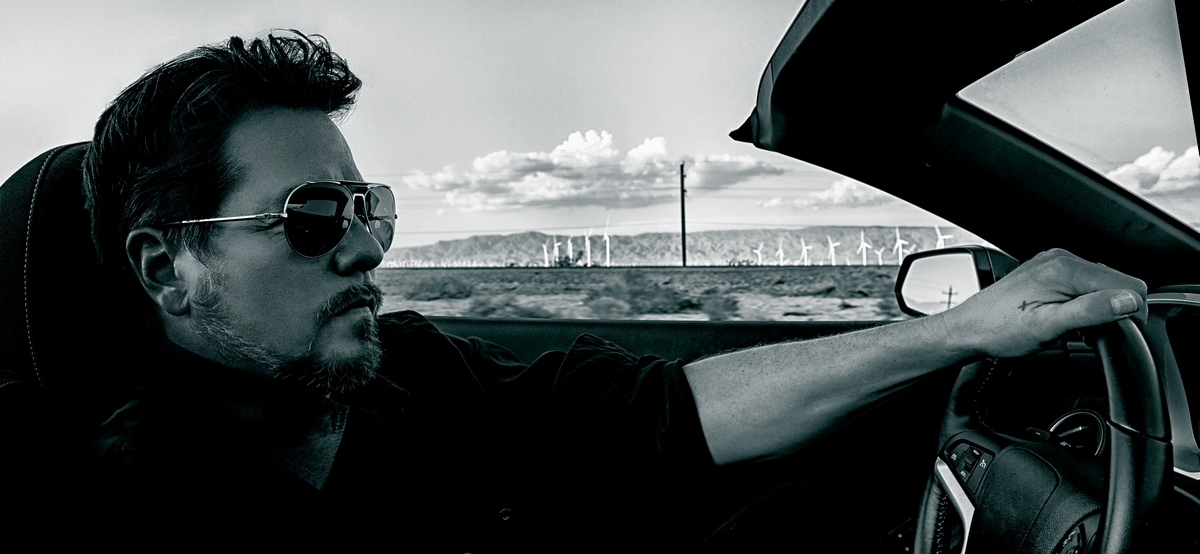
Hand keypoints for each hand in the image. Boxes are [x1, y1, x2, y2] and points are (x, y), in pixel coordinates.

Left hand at [935, 249, 1146, 358]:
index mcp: (1066, 268)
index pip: (1129, 285)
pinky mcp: (1048, 272)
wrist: (968, 328)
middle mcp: (1062, 259)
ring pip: (1102, 285)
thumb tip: (1126, 301)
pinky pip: (1083, 285)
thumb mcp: (1049, 326)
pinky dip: (1083, 303)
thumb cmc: (999, 330)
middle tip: (1087, 333)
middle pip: (1118, 283)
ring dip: (1097, 308)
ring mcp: (1054, 264)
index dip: (1130, 313)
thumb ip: (1090, 311)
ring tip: (1072, 327)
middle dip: (1112, 310)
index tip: (1116, 332)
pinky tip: (1066, 319)